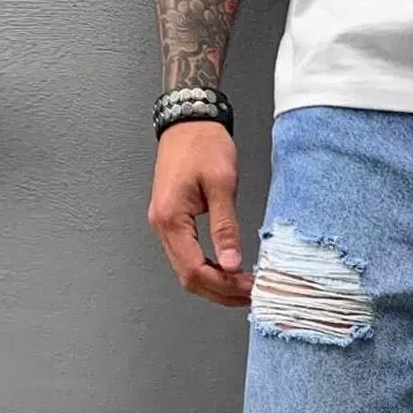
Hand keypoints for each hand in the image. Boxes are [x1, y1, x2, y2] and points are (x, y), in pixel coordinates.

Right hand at [147, 122, 253, 306]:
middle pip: (188, 277)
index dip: (224, 286)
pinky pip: (186, 256)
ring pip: (186, 270)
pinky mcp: (171, 221)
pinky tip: (228, 270)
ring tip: (243, 286)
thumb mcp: (221, 185)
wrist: (188, 120)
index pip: (195, 270)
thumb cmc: (203, 144)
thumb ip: (226, 228)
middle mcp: (161, 226)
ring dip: (214, 284)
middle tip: (250, 293)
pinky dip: (208, 269)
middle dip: (220, 291)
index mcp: (171, 219)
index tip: (249, 287)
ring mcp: (164, 224)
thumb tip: (232, 264)